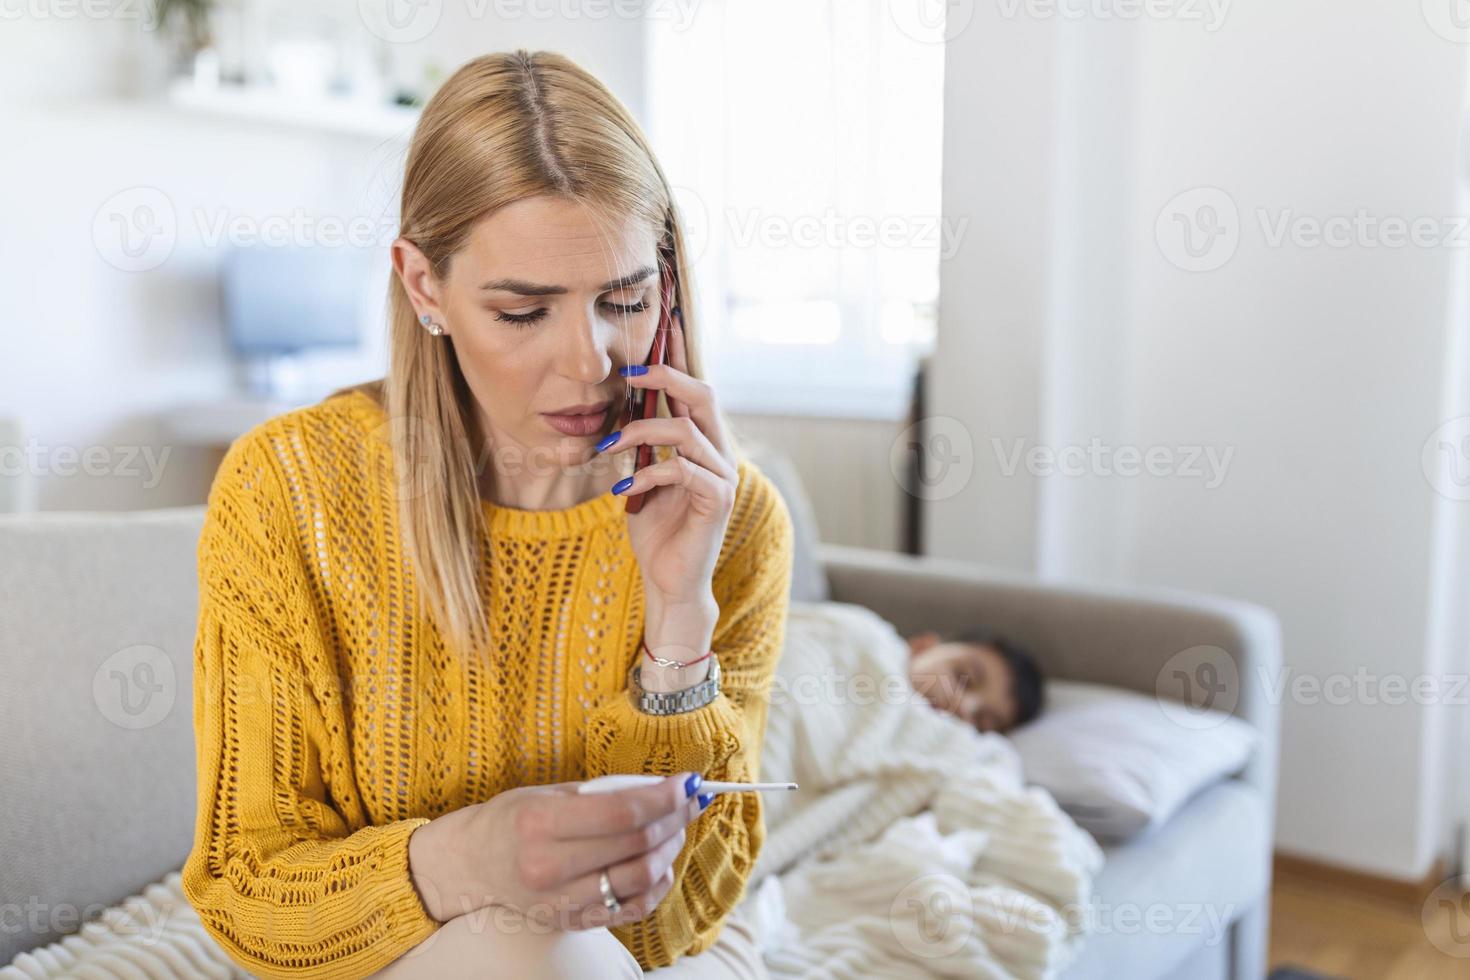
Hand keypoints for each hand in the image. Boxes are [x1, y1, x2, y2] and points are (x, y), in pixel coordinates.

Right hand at [408, 772, 707, 929]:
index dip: (663, 797)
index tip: (687, 783)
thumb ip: (602, 793)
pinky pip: (631, 909)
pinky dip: (656, 885)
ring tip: (676, 829)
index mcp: (540, 825)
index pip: (621, 813)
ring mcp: (561, 902)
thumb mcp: (547, 793)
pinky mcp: (572, 922)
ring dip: (669, 850)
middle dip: (674, 818)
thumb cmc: (511, 820)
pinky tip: (659, 864)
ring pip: (641, 878)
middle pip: (635, 844)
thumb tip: (659, 788)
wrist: (470, 866)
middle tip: (691, 800)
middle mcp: (549, 868)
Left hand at [600, 310, 738, 672]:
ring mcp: (722, 476)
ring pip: (685, 430)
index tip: (662, 320)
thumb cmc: (656, 531)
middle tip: (626, 372)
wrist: (669, 582)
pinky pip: (681, 470)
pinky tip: (623, 490)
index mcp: (703, 443)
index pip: (694, 387)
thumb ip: (643, 446)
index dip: (680, 353)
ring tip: (607, 447)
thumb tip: (621, 410)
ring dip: (639, 432)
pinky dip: (648, 475)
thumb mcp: (643, 478)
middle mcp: (719, 453)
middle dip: (664, 375)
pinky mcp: (716, 501)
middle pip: (703, 393)